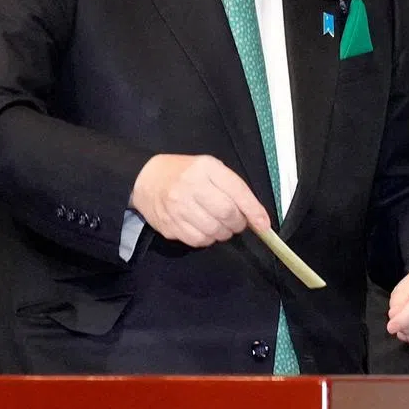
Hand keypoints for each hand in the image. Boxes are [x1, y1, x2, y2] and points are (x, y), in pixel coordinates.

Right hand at [130, 154, 269, 247]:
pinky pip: (199, 241)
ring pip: (214, 231)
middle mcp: (191, 186)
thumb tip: (256, 217)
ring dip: (224, 232)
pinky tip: (204, 228)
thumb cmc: (184, 173)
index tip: (264, 225)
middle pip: (227, 214)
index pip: (237, 191)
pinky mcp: (170, 225)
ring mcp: (178, 207)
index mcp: (205, 168)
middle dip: (238, 223)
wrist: (145, 179)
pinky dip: (208, 239)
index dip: (253, 211)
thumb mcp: (209, 169)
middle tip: (235, 221)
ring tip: (219, 224)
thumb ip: (232, 188)